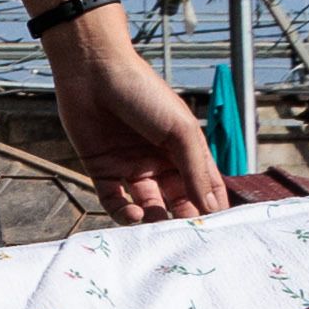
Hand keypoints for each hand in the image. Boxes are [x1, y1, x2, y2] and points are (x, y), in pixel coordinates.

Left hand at [49, 20, 225, 225]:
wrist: (93, 71)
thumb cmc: (143, 91)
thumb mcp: (180, 129)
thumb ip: (196, 170)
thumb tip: (213, 207)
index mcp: (184, 150)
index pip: (203, 187)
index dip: (209, 209)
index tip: (215, 231)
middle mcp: (159, 161)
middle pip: (175, 201)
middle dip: (180, 220)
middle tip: (183, 237)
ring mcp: (131, 167)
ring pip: (147, 206)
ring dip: (153, 221)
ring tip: (156, 227)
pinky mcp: (102, 170)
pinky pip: (115, 202)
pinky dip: (124, 214)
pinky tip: (134, 215)